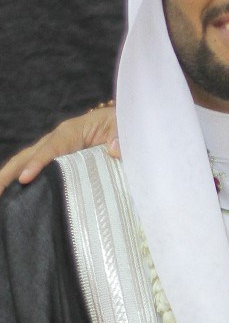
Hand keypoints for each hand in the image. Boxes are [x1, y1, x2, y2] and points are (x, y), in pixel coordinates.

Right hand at [0, 108, 120, 195]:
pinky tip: (15, 198)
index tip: (25, 179)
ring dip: (9, 178)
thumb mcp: (123, 126)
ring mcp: (55, 151)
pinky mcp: (58, 161)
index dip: (37, 163)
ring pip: (26, 162)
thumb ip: (120, 136)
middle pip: (27, 155)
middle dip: (9, 172)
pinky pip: (39, 170)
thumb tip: (114, 150)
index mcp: (72, 132)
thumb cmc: (121, 124)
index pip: (51, 148)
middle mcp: (57, 140)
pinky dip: (23, 181)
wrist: (121, 124)